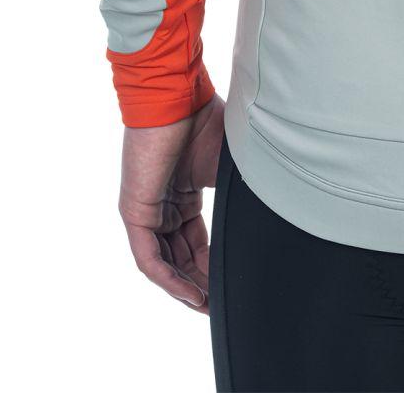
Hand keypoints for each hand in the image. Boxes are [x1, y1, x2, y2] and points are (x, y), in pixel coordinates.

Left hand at [119, 92, 224, 311]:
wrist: (179, 97)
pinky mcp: (134, 212)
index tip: (234, 286)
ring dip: (186, 288)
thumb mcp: (228, 169)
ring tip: (210, 307)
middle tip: (222, 306)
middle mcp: (162, 206)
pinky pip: (150, 258)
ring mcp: (146, 210)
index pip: (197, 243)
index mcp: (183, 194)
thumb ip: (237, 197)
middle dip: (201, 283)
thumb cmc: (207, 122)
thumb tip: (269, 219)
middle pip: (181, 258)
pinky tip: (192, 294)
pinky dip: (170, 278)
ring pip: (165, 263)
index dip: (214, 267)